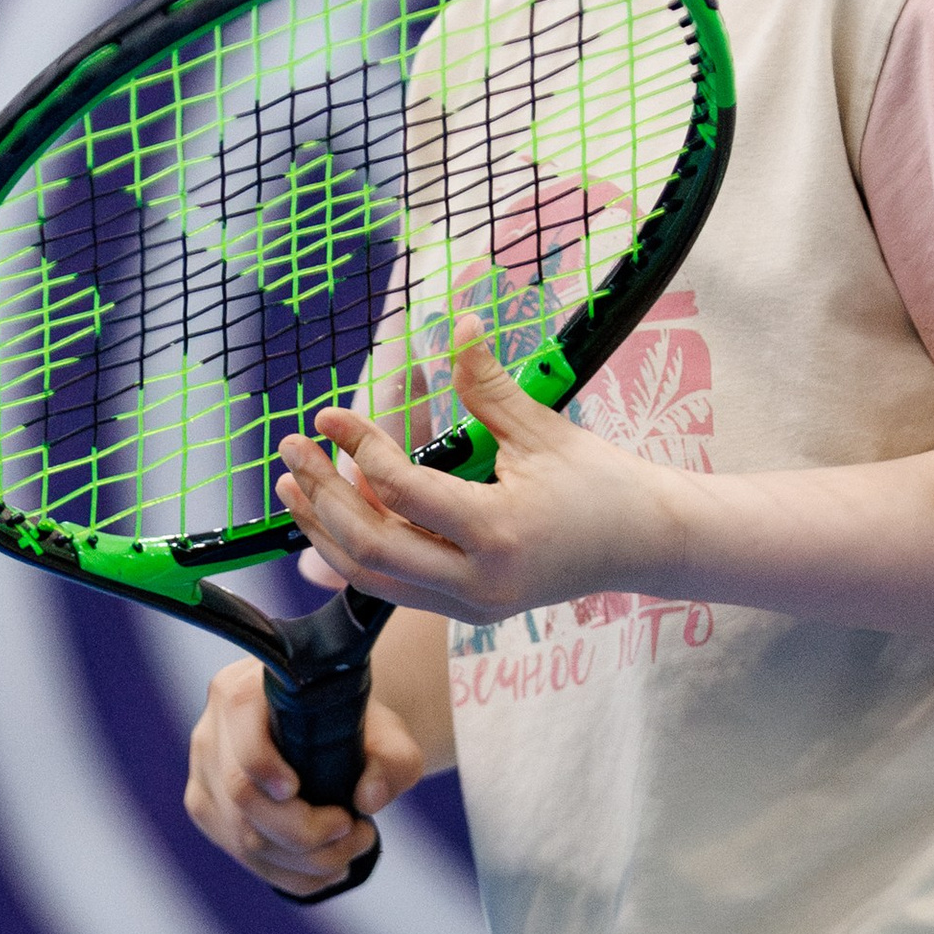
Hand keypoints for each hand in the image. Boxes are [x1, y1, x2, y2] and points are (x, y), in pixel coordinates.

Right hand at [182, 655, 426, 900]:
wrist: (331, 737)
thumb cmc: (355, 728)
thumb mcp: (388, 734)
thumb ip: (393, 758)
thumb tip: (368, 798)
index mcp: (243, 688)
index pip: (239, 721)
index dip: (262, 763)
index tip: (298, 790)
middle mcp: (213, 731)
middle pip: (241, 795)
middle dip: (302, 831)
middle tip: (354, 830)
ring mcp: (205, 776)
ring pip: (242, 837)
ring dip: (304, 860)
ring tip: (351, 849)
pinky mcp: (210, 813)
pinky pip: (243, 858)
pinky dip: (291, 874)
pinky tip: (327, 869)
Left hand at [276, 331, 673, 625]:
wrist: (642, 543)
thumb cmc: (600, 482)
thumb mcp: (543, 429)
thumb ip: (489, 385)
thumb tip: (458, 323)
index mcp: (499, 531)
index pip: (403, 491)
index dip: (359, 448)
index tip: (328, 416)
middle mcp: (479, 580)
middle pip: (371, 546)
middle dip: (322, 497)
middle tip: (290, 451)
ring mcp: (471, 604)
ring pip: (373, 577)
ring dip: (325, 531)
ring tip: (293, 486)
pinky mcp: (467, 610)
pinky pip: (394, 587)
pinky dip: (356, 551)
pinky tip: (332, 516)